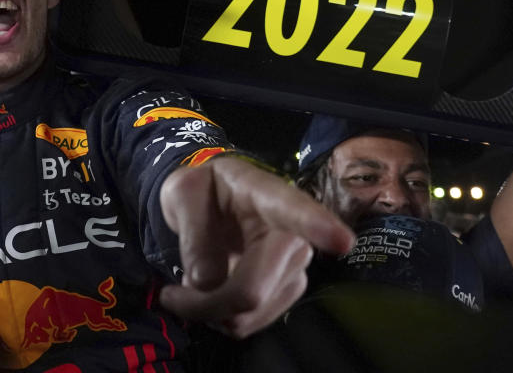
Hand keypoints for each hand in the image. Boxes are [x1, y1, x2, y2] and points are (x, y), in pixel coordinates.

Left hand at [158, 155, 354, 338]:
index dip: (320, 226)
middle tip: (170, 294)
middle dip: (204, 302)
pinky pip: (249, 322)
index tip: (341, 241)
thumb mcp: (183, 192)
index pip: (297, 211)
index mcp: (270, 196)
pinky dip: (220, 318)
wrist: (212, 201)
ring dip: (208, 311)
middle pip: (252, 289)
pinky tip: (208, 295)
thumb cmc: (202, 191)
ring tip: (187, 287)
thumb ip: (193, 230)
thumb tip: (206, 280)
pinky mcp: (287, 291)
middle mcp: (294, 234)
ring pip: (248, 313)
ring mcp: (295, 266)